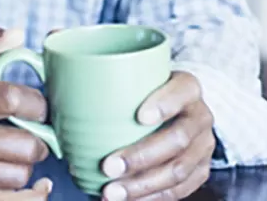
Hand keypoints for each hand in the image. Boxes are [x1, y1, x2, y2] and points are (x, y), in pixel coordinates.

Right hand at [0, 26, 52, 199]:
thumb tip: (17, 34)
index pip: (10, 99)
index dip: (37, 102)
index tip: (41, 105)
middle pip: (22, 145)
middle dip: (39, 137)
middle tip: (36, 130)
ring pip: (19, 175)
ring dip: (30, 163)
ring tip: (21, 149)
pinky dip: (31, 195)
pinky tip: (35, 182)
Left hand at [100, 72, 214, 199]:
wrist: (182, 109)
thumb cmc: (151, 91)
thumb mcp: (142, 77)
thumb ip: (116, 81)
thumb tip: (63, 87)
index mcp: (187, 87)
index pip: (182, 91)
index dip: (164, 104)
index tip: (139, 117)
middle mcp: (200, 116)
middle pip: (177, 139)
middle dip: (141, 157)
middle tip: (108, 166)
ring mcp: (203, 147)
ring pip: (177, 171)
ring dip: (141, 186)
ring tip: (111, 192)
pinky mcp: (200, 171)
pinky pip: (178, 191)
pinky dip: (150, 198)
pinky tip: (127, 200)